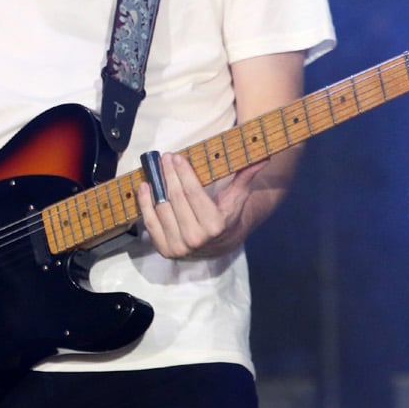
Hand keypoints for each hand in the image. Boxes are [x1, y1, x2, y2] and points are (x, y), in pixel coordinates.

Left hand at [137, 152, 263, 259]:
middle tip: (164, 158)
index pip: (193, 193)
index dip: (183, 173)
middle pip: (176, 199)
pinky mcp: (165, 251)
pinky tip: (145, 187)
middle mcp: (196, 239)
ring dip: (155, 187)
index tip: (177, 157)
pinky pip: (151, 224)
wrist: (221, 244)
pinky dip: (145, 204)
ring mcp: (179, 247)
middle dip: (169, 175)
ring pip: (162, 210)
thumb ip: (246, 176)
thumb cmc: (229, 214)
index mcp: (215, 225)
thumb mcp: (238, 196)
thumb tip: (263, 157)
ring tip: (154, 170)